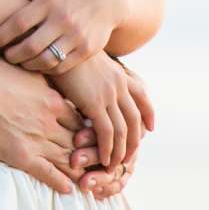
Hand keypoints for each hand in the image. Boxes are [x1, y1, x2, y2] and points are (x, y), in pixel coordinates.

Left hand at [0, 0, 126, 73]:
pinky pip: (61, 66)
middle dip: (12, 55)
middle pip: (30, 46)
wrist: (107, 0)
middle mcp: (63, 19)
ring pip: (45, 60)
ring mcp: (76, 36)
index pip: (18, 23)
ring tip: (20, 62)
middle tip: (4, 56)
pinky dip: (46, 68)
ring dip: (27, 65)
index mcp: (49, 1)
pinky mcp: (86, 50)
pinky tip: (38, 65)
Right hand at [0, 51, 97, 195]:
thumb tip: (55, 91)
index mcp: (54, 101)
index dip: (91, 135)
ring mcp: (37, 140)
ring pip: (68, 160)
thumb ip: (46, 86)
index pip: (83, 123)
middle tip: (102, 167)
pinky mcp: (21, 155)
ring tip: (91, 182)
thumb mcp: (29, 74)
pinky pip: (47, 173)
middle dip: (92, 156)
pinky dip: (60, 182)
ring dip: (81, 172)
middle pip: (80, 144)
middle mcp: (50, 122)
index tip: (95, 143)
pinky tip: (68, 189)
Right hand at [54, 53, 151, 173]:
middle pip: (136, 119)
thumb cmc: (66, 53)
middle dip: (135, 141)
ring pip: (123, 130)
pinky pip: (107, 132)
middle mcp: (119, 85)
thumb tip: (93, 86)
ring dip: (121, 151)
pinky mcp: (95, 103)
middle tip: (130, 157)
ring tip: (115, 165)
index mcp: (119, 74)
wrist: (57, 43)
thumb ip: (96, 77)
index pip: (143, 97)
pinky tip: (105, 159)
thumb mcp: (89, 62)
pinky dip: (108, 149)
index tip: (150, 128)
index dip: (149, 114)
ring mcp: (109, 94)